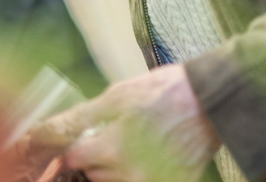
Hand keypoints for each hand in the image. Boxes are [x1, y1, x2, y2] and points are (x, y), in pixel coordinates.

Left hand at [21, 64, 220, 181]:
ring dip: (114, 167)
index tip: (78, 139)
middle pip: (94, 173)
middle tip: (109, 135)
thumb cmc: (162, 92)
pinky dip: (136, 172)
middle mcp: (130, 174)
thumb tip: (57, 127)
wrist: (207, 101)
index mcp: (114, 149)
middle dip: (94, 156)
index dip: (73, 146)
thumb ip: (84, 116)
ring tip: (129, 143)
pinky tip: (146, 153)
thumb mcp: (117, 95)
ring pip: (115, 181)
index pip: (74, 159)